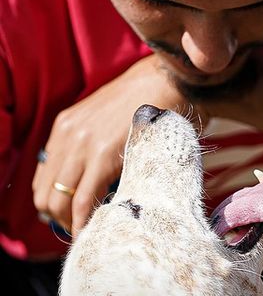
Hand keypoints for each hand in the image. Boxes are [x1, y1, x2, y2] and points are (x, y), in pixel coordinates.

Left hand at [32, 55, 201, 236]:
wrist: (168, 79)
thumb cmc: (147, 102)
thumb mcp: (108, 119)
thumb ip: (95, 143)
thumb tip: (97, 176)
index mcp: (65, 127)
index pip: (44, 177)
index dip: (56, 202)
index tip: (74, 215)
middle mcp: (66, 136)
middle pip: (45, 194)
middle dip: (60, 219)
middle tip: (82, 229)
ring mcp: (82, 145)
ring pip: (58, 201)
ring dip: (71, 223)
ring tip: (90, 232)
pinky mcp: (103, 155)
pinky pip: (83, 199)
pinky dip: (84, 221)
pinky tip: (95, 230)